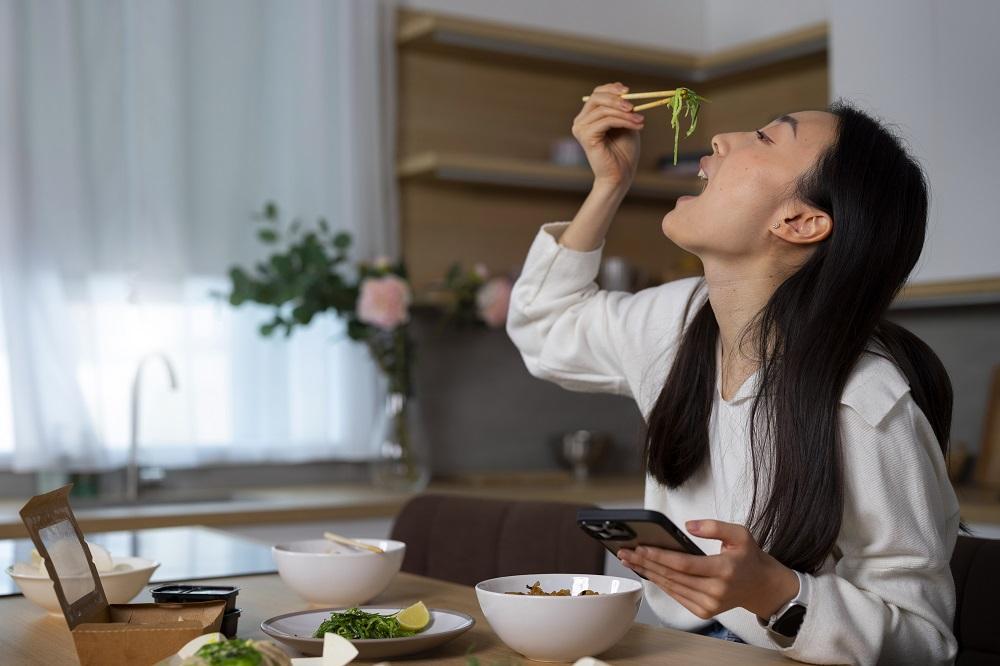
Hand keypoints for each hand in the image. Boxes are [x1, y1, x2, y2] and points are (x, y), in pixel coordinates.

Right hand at [572, 82, 642, 190]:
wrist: (620, 175)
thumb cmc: (624, 151)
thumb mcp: (626, 123)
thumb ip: (623, 108)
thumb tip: (626, 93)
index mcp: (588, 117)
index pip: (597, 94)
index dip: (612, 89)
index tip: (629, 91)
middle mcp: (581, 121)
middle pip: (596, 98)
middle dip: (617, 99)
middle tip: (634, 106)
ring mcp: (581, 129)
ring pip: (604, 110)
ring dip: (625, 113)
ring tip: (640, 121)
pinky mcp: (586, 137)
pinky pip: (606, 121)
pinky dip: (623, 121)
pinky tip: (636, 127)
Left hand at [617, 519, 799, 619]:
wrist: (762, 587)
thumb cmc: (748, 558)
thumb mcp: (740, 534)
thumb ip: (715, 526)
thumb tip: (688, 525)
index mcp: (724, 570)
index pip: (684, 564)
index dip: (660, 557)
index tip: (640, 548)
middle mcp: (715, 591)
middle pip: (672, 576)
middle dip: (645, 564)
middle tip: (625, 552)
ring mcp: (709, 604)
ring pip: (671, 587)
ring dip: (648, 573)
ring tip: (630, 561)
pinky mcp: (704, 611)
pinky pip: (676, 595)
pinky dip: (660, 583)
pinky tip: (647, 572)